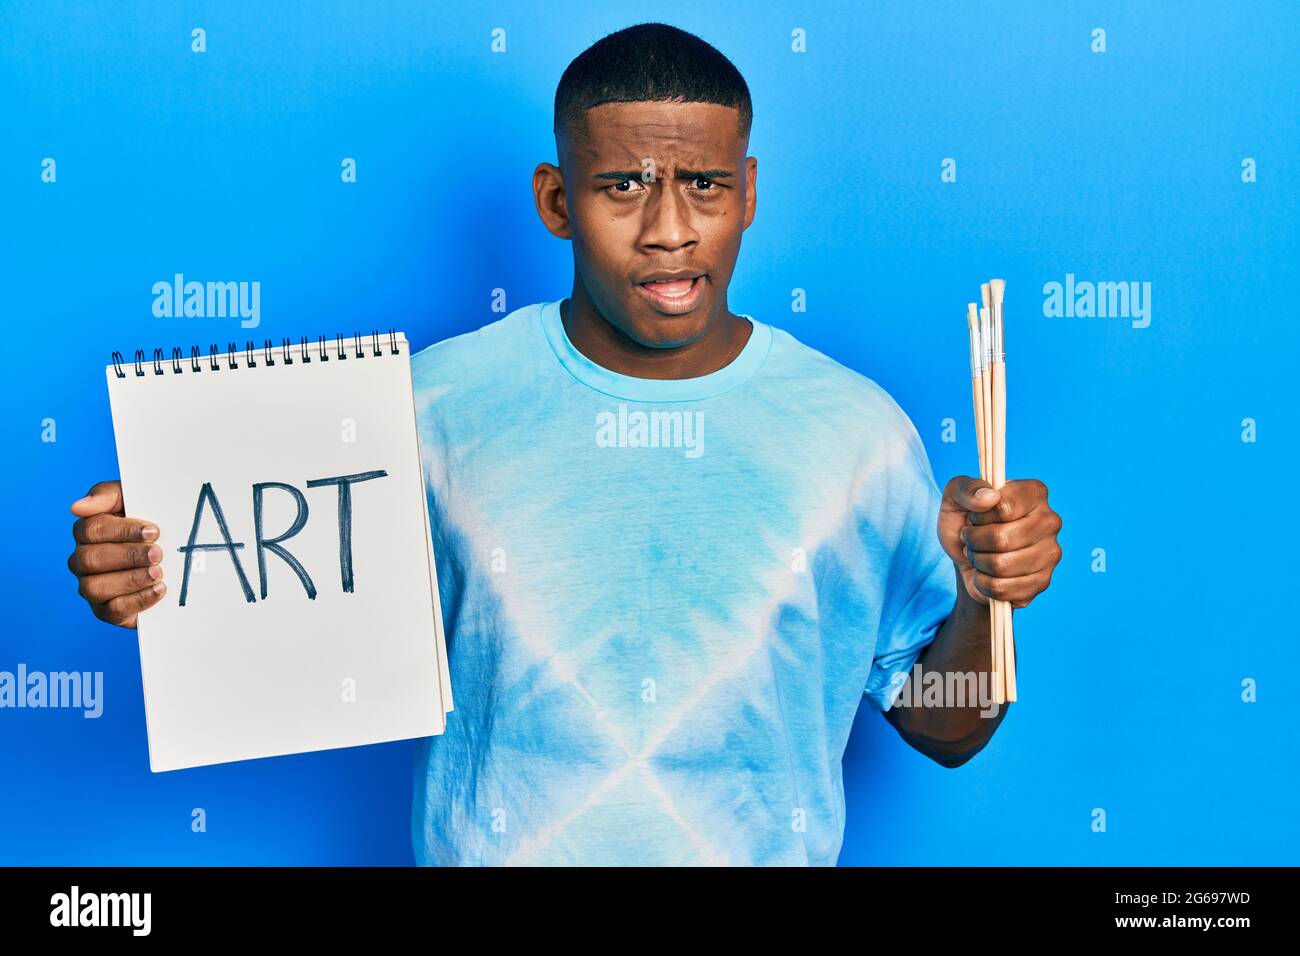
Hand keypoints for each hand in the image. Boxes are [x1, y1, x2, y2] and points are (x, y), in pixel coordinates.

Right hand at [66, 480, 165, 628]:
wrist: (175, 556)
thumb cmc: (147, 524)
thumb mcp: (132, 500)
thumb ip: (107, 495)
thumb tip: (77, 507)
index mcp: (86, 532)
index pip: (92, 530)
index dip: (123, 531)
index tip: (153, 532)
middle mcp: (82, 561)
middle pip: (91, 559)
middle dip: (128, 556)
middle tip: (158, 554)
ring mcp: (91, 587)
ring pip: (95, 587)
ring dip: (131, 579)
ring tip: (158, 572)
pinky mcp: (107, 611)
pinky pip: (112, 610)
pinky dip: (138, 600)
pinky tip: (159, 589)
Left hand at [938, 476, 1061, 608]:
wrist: (966, 557)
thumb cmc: (965, 521)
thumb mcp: (954, 497)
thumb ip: (966, 488)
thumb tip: (990, 496)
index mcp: (1034, 493)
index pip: (1004, 508)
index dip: (979, 516)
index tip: (975, 516)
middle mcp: (1050, 521)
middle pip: (1002, 539)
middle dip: (974, 541)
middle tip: (971, 539)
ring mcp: (1050, 553)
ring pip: (1001, 565)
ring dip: (978, 562)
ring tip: (978, 554)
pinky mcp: (1042, 581)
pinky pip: (1003, 588)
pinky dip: (983, 583)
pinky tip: (985, 573)